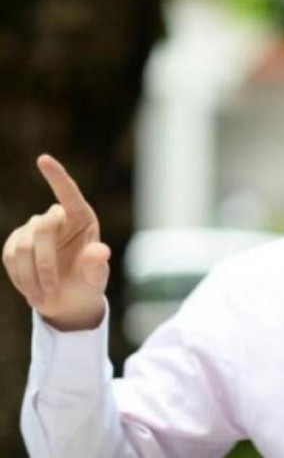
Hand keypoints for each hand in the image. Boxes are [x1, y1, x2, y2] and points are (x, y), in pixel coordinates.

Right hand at [2, 154, 109, 330]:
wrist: (67, 299)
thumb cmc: (87, 283)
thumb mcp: (96, 278)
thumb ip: (96, 265)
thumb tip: (100, 252)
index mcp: (82, 218)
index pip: (69, 194)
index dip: (57, 177)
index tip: (43, 159)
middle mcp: (57, 218)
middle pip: (42, 229)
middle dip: (45, 264)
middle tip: (51, 292)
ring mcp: (33, 228)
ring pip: (23, 246)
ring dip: (32, 276)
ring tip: (44, 296)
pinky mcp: (14, 241)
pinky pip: (10, 257)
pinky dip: (21, 277)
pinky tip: (32, 288)